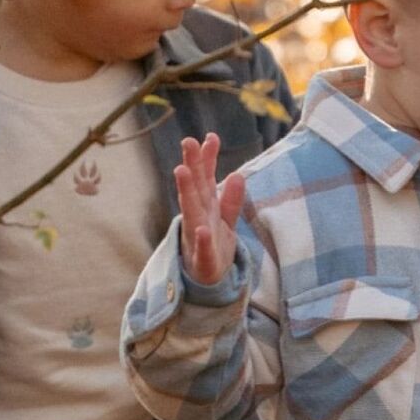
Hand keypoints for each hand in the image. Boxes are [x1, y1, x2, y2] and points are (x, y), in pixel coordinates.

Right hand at [175, 133, 245, 285]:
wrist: (208, 282)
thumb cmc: (214, 247)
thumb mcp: (225, 221)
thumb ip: (230, 199)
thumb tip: (236, 174)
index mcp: (206, 207)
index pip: (206, 179)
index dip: (208, 158)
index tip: (210, 137)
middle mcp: (198, 217)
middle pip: (196, 188)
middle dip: (192, 165)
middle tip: (188, 142)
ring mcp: (198, 237)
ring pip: (192, 212)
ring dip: (187, 192)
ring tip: (182, 171)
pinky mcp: (202, 260)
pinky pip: (202, 249)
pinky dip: (202, 239)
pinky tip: (203, 229)